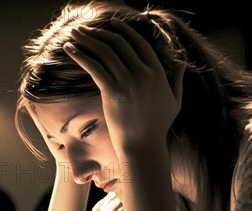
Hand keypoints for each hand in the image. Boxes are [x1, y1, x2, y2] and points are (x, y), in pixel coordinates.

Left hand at [64, 20, 185, 157]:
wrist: (144, 146)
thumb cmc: (158, 127)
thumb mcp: (174, 101)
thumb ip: (177, 81)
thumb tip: (182, 65)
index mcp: (157, 72)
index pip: (139, 43)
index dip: (125, 31)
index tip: (113, 23)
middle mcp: (143, 73)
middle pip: (119, 44)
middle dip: (100, 32)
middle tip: (85, 27)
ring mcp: (128, 82)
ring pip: (105, 51)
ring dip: (87, 39)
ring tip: (75, 33)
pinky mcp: (112, 92)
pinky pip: (94, 67)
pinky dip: (80, 56)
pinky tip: (70, 49)